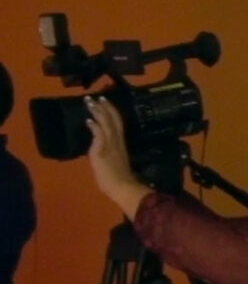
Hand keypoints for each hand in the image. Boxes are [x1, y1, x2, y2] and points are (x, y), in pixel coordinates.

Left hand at [86, 96, 151, 217]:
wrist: (122, 187)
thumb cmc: (121, 181)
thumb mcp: (117, 163)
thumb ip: (112, 154)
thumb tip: (105, 150)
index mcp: (121, 144)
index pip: (118, 124)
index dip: (112, 112)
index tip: (106, 102)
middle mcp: (117, 141)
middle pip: (112, 120)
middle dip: (105, 107)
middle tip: (99, 96)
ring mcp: (110, 144)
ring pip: (105, 123)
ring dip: (98, 112)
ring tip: (91, 101)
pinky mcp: (102, 150)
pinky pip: (99, 134)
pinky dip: (95, 126)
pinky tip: (89, 120)